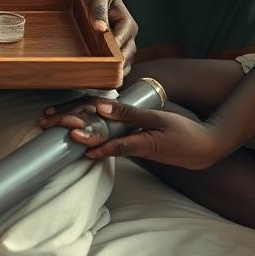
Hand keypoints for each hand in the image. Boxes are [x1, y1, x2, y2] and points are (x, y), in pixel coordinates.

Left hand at [39, 98, 222, 167]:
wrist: (204, 150)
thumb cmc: (184, 133)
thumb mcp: (158, 120)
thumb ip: (129, 114)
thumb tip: (100, 106)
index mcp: (140, 143)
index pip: (109, 139)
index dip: (88, 135)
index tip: (70, 133)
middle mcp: (132, 147)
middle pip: (98, 138)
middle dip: (74, 131)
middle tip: (51, 125)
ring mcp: (132, 146)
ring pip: (103, 139)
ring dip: (82, 133)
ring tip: (59, 127)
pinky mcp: (135, 144)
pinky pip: (112, 140)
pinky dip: (97, 136)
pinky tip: (83, 134)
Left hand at [79, 0, 136, 72]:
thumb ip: (98, 10)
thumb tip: (100, 27)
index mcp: (126, 22)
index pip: (125, 36)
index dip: (117, 45)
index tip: (108, 55)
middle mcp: (128, 36)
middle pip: (128, 53)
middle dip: (118, 62)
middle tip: (106, 71)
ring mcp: (123, 45)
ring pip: (125, 62)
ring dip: (116, 71)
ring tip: (104, 79)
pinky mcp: (115, 53)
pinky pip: (117, 66)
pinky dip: (112, 73)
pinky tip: (101, 79)